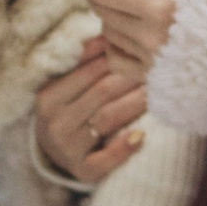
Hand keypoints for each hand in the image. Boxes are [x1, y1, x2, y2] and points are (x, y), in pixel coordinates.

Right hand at [33, 41, 146, 186]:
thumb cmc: (68, 110)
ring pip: (108, 119)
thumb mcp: (67, 85)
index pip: (90, 72)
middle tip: (158, 68)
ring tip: (156, 91)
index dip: (118, 59)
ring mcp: (67, 149)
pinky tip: (141, 135)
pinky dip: (124, 148)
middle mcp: (54, 123)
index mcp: (48, 97)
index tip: (141, 51)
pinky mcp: (82, 171)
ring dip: (136, 103)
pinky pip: (105, 160)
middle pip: (102, 93)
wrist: (54, 153)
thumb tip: (106, 35)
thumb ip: (84, 61)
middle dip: (132, 78)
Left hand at [69, 0, 190, 70]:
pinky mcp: (152, 75)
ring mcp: (151, 59)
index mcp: (158, 4)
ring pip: (107, 32)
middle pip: (101, 10)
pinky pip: (114, 58)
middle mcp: (151, 36)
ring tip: (139, 10)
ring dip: (113, 17)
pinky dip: (116, 44)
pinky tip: (133, 34)